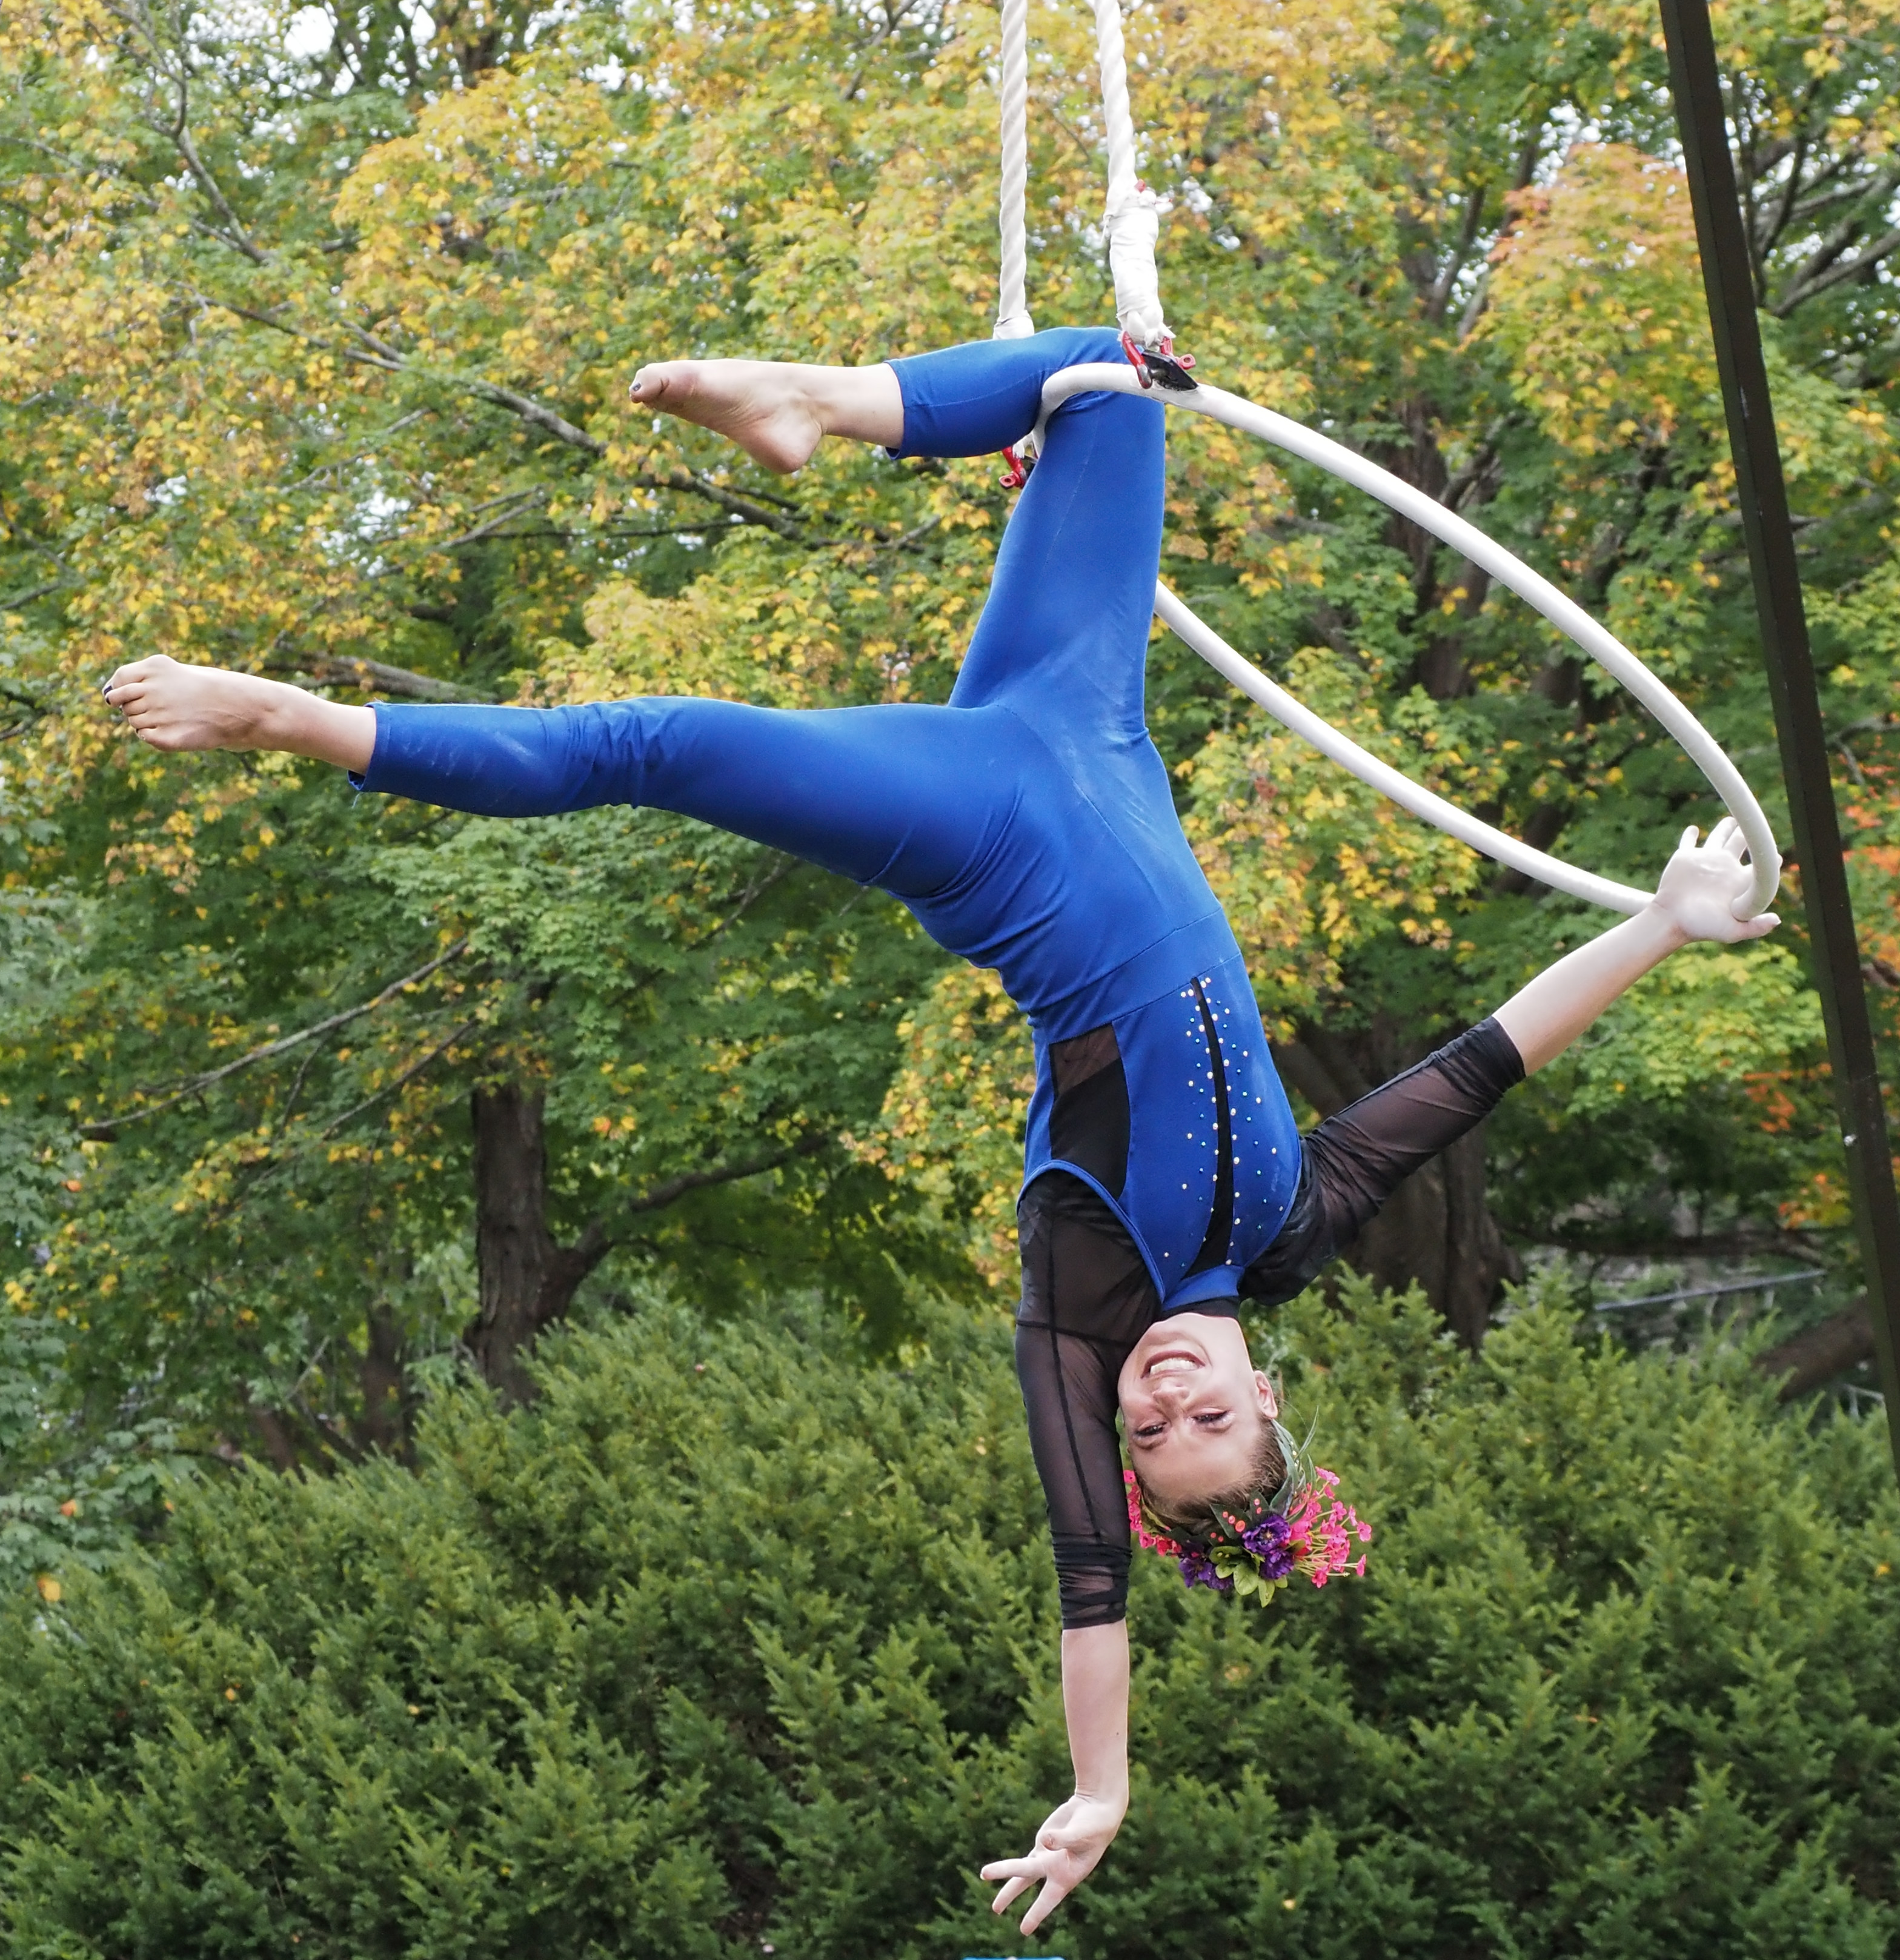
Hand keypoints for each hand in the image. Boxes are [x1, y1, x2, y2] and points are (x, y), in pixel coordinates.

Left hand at [102, 655, 271, 752]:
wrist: (240, 709)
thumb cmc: (204, 690)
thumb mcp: (173, 674)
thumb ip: (139, 680)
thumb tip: (107, 697)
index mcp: (155, 668)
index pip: (118, 680)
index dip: (122, 690)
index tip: (136, 695)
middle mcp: (153, 690)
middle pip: (123, 704)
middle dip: (137, 708)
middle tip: (165, 709)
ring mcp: (159, 714)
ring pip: (133, 722)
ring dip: (148, 722)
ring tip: (175, 718)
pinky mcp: (165, 738)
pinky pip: (145, 737)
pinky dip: (155, 735)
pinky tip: (176, 730)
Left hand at [981, 1790, 1123, 1936]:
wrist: (1096, 1810)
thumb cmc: (1094, 1826)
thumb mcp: (1083, 1834)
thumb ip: (1063, 1839)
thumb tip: (1044, 1840)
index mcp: (1067, 1875)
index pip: (1048, 1898)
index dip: (1035, 1913)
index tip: (1024, 1930)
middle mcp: (1054, 1869)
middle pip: (1025, 1878)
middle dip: (1009, 1893)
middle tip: (995, 1910)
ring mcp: (1047, 1856)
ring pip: (1021, 1871)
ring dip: (1006, 1879)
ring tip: (990, 1893)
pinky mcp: (1044, 1843)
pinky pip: (1028, 1856)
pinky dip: (1017, 1861)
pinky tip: (1006, 1869)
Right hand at [1650, 817, 1779, 944]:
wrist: (1671, 920)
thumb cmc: (1700, 928)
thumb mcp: (1731, 931)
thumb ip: (1755, 927)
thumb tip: (1777, 920)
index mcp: (1737, 882)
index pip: (1759, 866)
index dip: (1769, 859)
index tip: (1777, 855)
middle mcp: (1723, 868)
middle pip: (1740, 844)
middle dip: (1747, 834)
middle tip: (1752, 826)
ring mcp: (1704, 861)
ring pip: (1718, 838)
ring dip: (1725, 828)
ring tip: (1732, 820)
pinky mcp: (1684, 857)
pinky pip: (1688, 842)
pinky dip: (1691, 835)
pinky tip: (1694, 830)